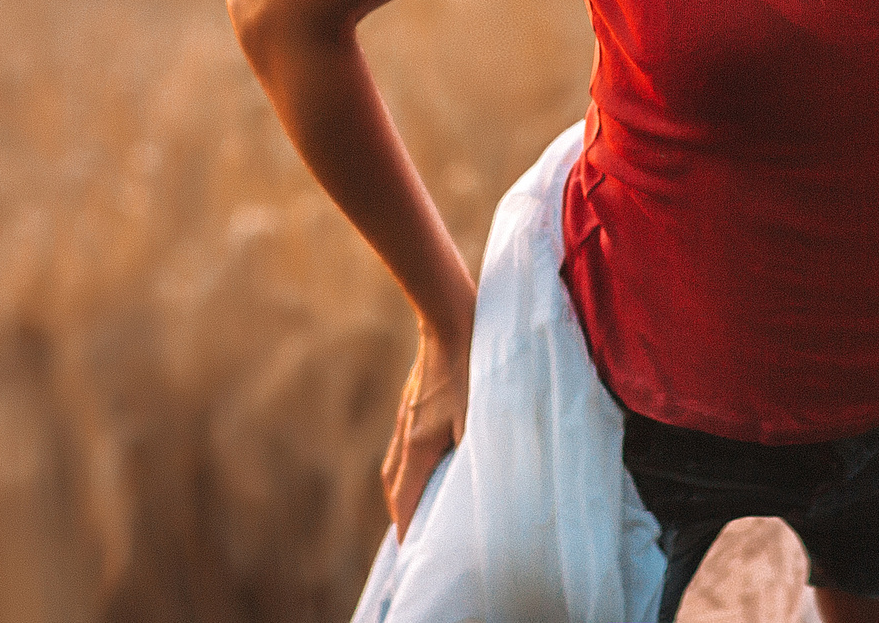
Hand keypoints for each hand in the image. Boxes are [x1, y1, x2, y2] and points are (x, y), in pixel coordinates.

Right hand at [383, 317, 469, 540]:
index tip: (414, 562)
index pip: (405, 504)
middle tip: (419, 548)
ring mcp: (405, 420)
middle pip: (395, 492)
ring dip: (406, 498)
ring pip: (397, 472)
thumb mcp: (482, 413)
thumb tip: (483, 490)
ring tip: (422, 518)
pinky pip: (404, 453)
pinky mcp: (412, 408)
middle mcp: (404, 437)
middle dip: (404, 522)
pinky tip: (428, 474)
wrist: (449, 316)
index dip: (409, 535)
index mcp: (418, 445)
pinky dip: (411, 474)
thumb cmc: (471, 364)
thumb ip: (478, 453)